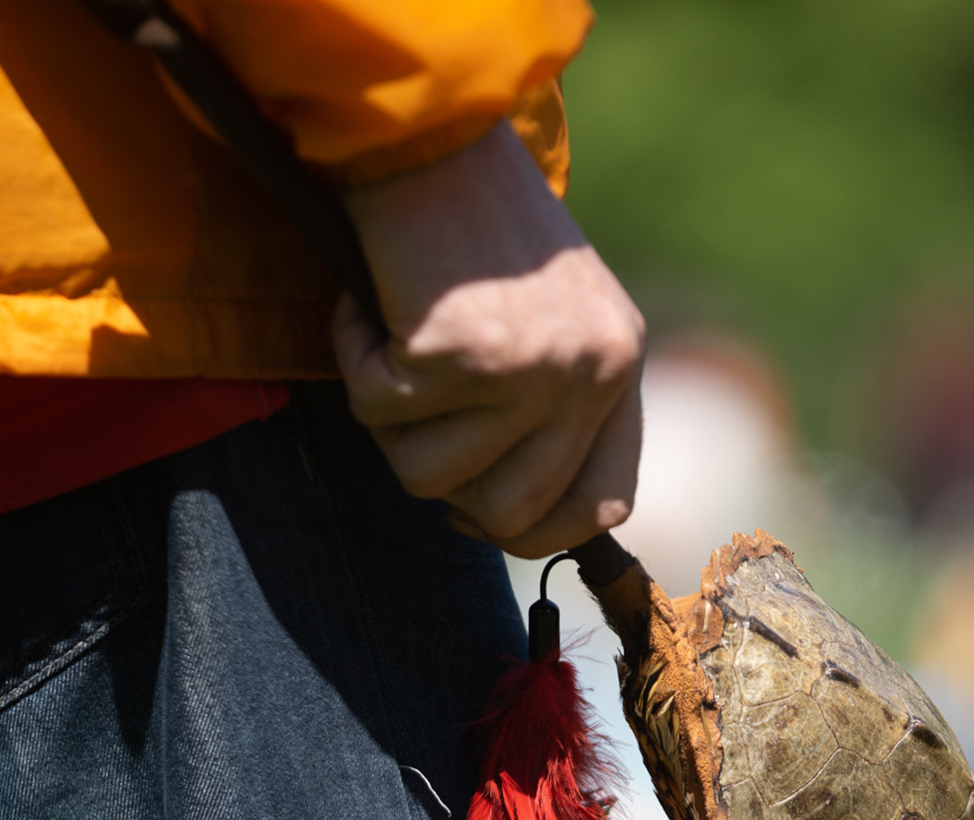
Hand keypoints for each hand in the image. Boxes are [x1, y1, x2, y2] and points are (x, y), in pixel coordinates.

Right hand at [334, 121, 645, 557]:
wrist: (432, 136)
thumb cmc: (478, 227)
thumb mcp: (552, 318)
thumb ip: (552, 407)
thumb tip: (505, 520)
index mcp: (621, 364)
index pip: (606, 500)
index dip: (538, 528)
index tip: (480, 516)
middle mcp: (591, 372)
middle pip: (509, 512)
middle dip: (445, 490)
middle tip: (411, 431)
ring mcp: (531, 367)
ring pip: (430, 476)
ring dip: (389, 423)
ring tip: (391, 346)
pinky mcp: (460, 353)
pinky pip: (377, 411)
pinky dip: (353, 360)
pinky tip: (369, 306)